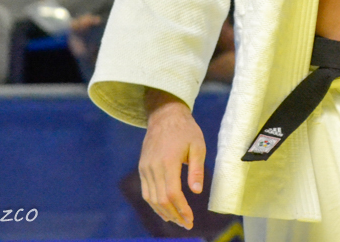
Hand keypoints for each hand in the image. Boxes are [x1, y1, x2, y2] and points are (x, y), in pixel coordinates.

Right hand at [140, 96, 206, 230]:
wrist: (165, 115)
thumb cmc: (185, 130)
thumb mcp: (197, 146)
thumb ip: (196, 170)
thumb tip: (196, 192)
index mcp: (168, 161)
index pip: (172, 193)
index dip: (181, 209)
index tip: (190, 219)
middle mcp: (153, 167)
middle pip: (160, 200)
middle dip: (174, 215)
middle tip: (186, 224)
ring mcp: (145, 168)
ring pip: (151, 198)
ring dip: (163, 212)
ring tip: (177, 220)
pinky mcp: (142, 167)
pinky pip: (146, 191)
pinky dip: (154, 204)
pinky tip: (164, 210)